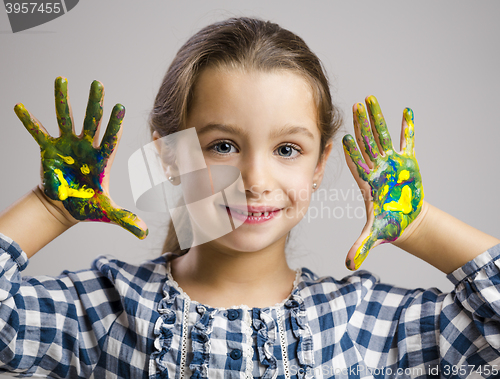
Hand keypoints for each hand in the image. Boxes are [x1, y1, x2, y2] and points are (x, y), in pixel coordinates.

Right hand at [14, 77, 147, 238]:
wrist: (66, 206)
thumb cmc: (88, 206)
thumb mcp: (108, 213)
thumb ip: (126, 220)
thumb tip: (145, 233)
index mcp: (102, 159)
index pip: (111, 138)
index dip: (115, 124)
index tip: (120, 106)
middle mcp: (86, 147)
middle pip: (92, 121)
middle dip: (94, 103)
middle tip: (98, 83)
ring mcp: (67, 145)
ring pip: (66, 118)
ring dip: (63, 100)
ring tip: (61, 79)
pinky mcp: (48, 150)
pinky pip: (37, 132)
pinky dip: (28, 121)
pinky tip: (19, 106)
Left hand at [342, 96, 423, 269]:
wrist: (404, 219)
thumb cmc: (388, 224)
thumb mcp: (374, 235)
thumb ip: (361, 246)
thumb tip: (349, 264)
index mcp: (367, 181)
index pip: (357, 163)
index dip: (352, 152)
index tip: (345, 138)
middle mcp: (376, 168)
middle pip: (367, 143)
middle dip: (361, 125)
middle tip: (354, 105)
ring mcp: (391, 162)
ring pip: (382, 136)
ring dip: (377, 119)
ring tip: (370, 99)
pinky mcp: (408, 162)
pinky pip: (407, 141)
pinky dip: (407, 127)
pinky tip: (406, 111)